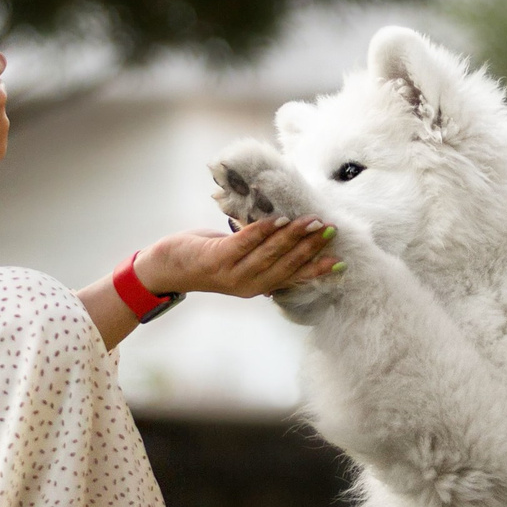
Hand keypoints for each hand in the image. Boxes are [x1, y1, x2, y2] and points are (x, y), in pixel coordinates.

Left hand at [135, 216, 342, 299]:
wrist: (167, 267)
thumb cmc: (207, 258)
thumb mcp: (240, 262)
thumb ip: (263, 255)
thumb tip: (292, 236)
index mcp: (257, 287)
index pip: (294, 278)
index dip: (317, 269)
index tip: (339, 260)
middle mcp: (248, 285)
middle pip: (286, 265)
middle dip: (310, 246)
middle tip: (330, 230)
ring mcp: (233, 273)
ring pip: (270, 253)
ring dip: (293, 236)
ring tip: (312, 221)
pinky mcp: (218, 258)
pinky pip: (246, 242)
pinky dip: (264, 231)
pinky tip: (279, 220)